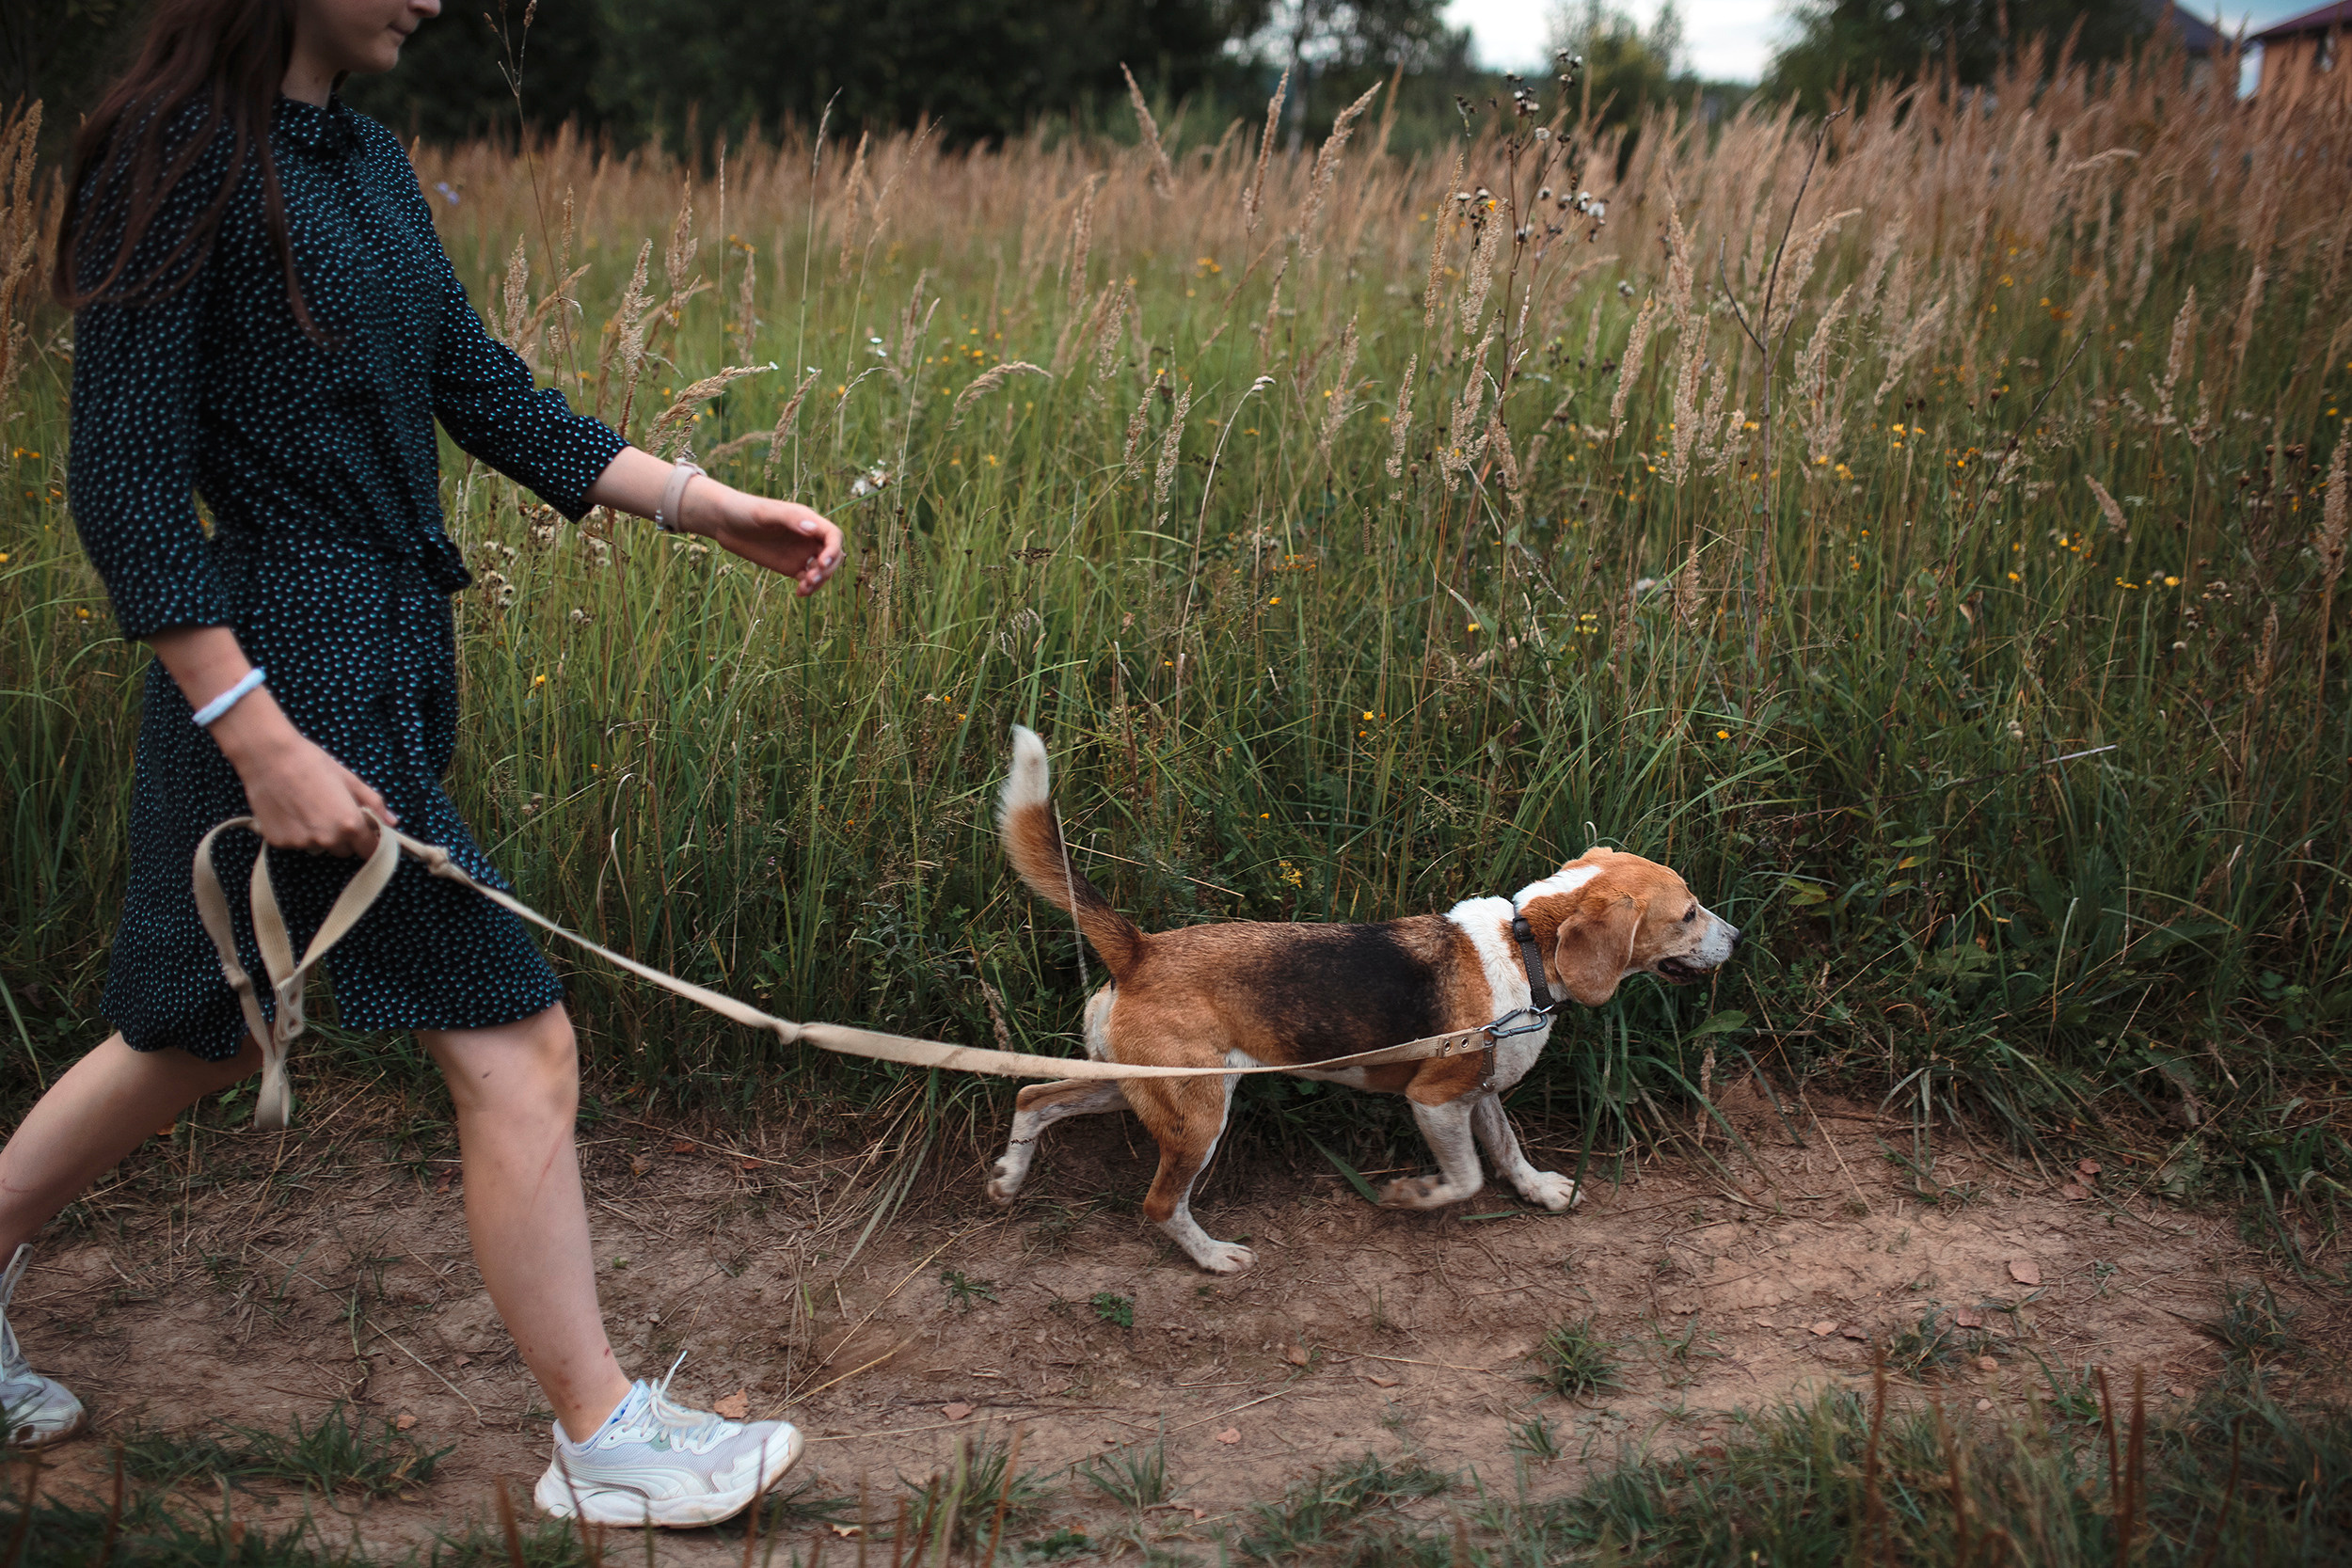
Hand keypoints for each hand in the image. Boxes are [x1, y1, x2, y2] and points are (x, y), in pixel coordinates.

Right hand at [212, 693, 397, 856]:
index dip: (371, 841)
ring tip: (308, 807)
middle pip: (344, 850)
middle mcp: (326, 839)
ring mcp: (301, 842)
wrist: (268, 756)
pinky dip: (296, 832)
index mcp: (349, 825)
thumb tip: (392, 821)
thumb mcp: (350, 780)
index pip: (370, 849)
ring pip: (319, 847)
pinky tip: (290, 809)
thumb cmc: (312, 763)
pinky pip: (296, 843)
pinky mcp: (279, 842)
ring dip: (319, 836)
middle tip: (333, 810)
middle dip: (345, 837)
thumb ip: (374, 804)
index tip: (368, 833)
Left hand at [694, 487, 844, 595]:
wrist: (724, 522)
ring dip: (820, 581)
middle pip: (833, 555)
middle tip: (811, 578)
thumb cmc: (744, 510)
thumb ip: (789, 519)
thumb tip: (812, 529)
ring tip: (804, 587)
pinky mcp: (790, 566)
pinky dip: (809, 588)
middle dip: (828, 569)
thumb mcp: (765, 513)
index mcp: (807, 520)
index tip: (822, 562)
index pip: (833, 536)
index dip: (833, 550)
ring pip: (822, 570)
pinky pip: (808, 580)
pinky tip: (800, 593)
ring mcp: (800, 553)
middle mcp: (808, 537)